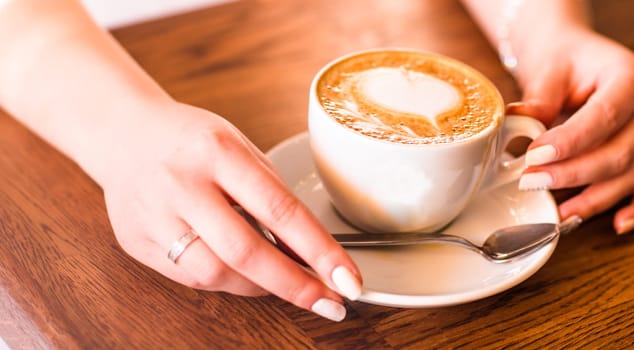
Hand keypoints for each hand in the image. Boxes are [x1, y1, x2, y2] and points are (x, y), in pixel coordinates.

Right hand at [101, 102, 361, 320]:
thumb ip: (272, 196)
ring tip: (283, 282)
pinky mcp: (137, 243)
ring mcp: (154, 216)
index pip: (279, 209)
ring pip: (214, 274)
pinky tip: (241, 273)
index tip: (347, 278)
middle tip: (329, 302)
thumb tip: (311, 253)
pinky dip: (225, 281)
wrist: (124, 134)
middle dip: (294, 284)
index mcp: (218, 151)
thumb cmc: (193, 141)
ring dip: (260, 287)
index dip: (319, 250)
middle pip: (245, 251)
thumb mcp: (241, 148)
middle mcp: (182, 184)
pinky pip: (190, 277)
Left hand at [507, 24, 633, 233]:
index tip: (534, 155)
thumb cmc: (564, 61)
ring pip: (631, 176)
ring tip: (556, 212)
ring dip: (593, 199)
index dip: (571, 141)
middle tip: (532, 181)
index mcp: (633, 77)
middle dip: (574, 174)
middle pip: (620, 153)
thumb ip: (540, 96)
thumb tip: (520, 120)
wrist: (576, 60)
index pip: (604, 116)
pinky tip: (618, 225)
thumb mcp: (549, 69)